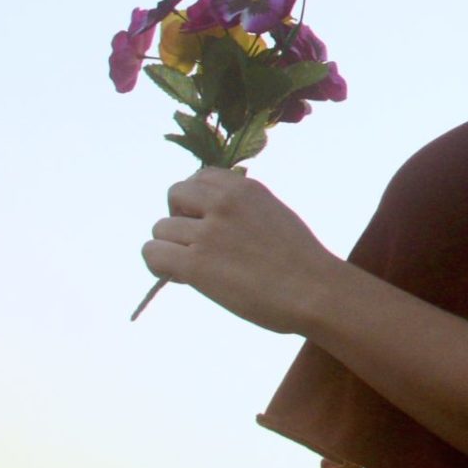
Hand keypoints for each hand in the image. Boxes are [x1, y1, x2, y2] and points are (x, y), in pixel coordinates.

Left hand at [141, 167, 339, 333]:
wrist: (315, 290)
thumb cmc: (302, 262)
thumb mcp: (274, 215)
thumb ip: (243, 209)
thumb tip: (210, 220)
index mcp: (246, 188)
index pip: (200, 177)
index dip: (197, 200)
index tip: (208, 222)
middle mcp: (224, 202)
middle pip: (174, 194)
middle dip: (179, 218)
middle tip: (196, 243)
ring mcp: (208, 232)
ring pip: (160, 229)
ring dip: (171, 248)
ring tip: (194, 268)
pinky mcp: (196, 263)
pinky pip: (153, 254)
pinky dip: (159, 266)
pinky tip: (183, 278)